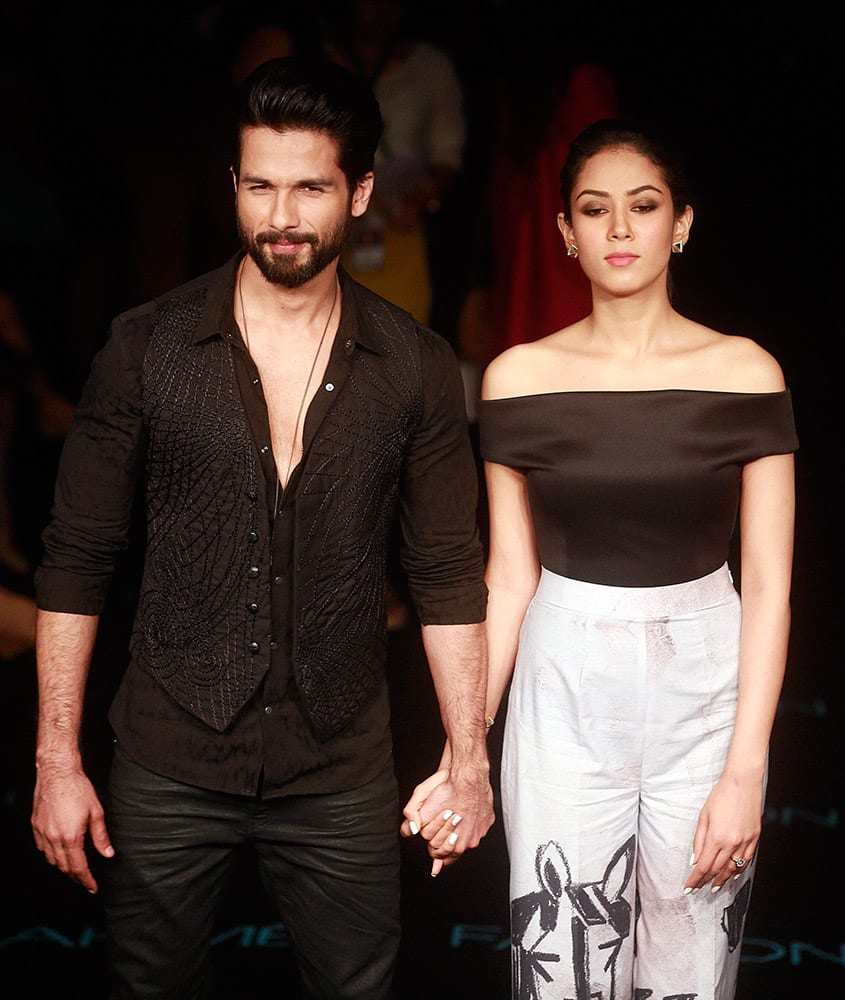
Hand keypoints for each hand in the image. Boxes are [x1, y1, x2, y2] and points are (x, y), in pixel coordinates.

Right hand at [31, 763, 113, 893]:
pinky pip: (42, 848)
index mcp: (71, 836)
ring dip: (63, 867)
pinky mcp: (36, 827)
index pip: (79, 867)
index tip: (92, 887)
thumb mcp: (96, 812)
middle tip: (85, 881)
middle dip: (76, 877)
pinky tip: (59, 853)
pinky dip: (51, 855)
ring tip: (74, 869)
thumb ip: (101, 836)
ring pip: (51, 860)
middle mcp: (54, 838)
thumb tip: (108, 853)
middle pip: (64, 867)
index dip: (86, 880)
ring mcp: (42, 833)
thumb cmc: (78, 789)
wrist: (57, 773)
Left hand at [401, 760, 494, 875]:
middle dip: (444, 840)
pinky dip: (471, 823)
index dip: (432, 846)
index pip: (439, 855)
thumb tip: (409, 830)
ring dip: (459, 833)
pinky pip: (478, 827)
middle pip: (453, 850)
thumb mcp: (421, 800)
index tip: (431, 841)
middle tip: (440, 827)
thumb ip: (412, 816)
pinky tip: (464, 813)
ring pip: (467, 839)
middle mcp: (470, 841)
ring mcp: (480, 831)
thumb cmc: (448, 788)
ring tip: (452, 818)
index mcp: (454, 843)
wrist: (468, 775)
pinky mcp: (488, 820)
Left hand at [683, 772, 762, 893]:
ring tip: (714, 886)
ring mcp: (745, 842)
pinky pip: (746, 861)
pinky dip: (738, 870)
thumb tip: (695, 859)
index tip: (689, 887)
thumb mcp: (704, 815)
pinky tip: (732, 873)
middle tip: (698, 889)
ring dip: (723, 880)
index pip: (704, 866)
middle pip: (717, 870)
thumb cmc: (722, 795)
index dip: (695, 879)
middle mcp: (732, 843)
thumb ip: (699, 839)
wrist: (743, 783)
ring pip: (733, 869)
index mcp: (717, 837)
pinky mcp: (754, 839)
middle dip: (706, 881)